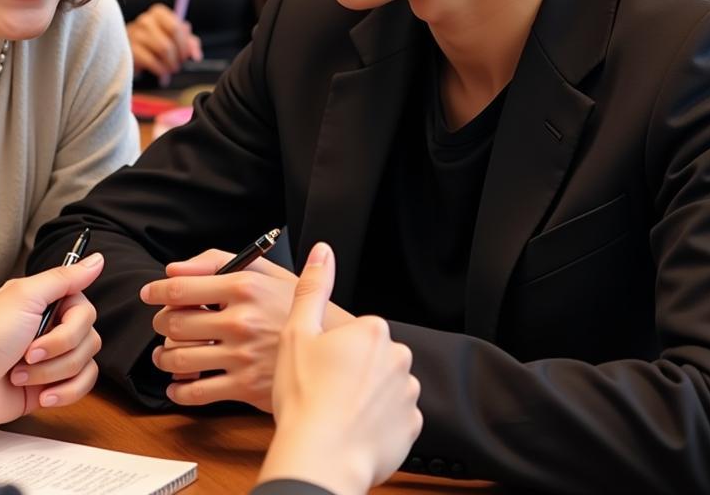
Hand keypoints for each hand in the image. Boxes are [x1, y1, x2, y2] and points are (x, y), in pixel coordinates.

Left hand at [0, 253, 103, 426]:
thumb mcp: (24, 296)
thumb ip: (65, 277)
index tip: (45, 325)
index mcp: (46, 303)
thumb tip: (98, 259)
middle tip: (27, 353)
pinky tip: (42, 396)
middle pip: (89, 338)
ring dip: (53, 373)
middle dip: (58, 350)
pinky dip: (64, 393)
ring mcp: (52, 360)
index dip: (71, 324)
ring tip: (21, 374)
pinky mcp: (50, 387)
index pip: (86, 310)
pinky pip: (80, 387)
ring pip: (86, 364)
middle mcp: (52, 328)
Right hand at [126, 4, 202, 77]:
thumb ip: (189, 43)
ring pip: (162, 50)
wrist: (131, 52)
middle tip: (179, 64)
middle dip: (178, 56)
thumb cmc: (156, 43)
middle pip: (170, 40)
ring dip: (170, 64)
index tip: (186, 56)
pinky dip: (159, 69)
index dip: (184, 45)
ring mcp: (134, 33)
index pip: (176, 27)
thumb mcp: (175, 39)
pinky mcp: (129, 49)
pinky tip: (161, 71)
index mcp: (158, 13)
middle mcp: (145, 20)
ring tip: (170, 69)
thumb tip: (196, 55)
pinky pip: (150, 60)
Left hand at [140, 248, 352, 410]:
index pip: (181, 289)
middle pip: (175, 324)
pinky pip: (196, 392)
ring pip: (179, 358)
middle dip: (162, 325)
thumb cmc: (295, 306)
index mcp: (244, 285)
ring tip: (166, 355)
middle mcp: (240, 319)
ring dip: (164, 357)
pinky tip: (179, 386)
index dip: (156, 292)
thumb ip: (217, 260)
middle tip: (164, 325)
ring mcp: (242, 355)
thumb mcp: (266, 270)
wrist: (335, 347)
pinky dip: (179, 391)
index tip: (148, 294)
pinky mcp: (245, 386)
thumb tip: (173, 269)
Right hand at [258, 243, 422, 494]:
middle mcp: (398, 358)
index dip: (334, 350)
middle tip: (324, 389)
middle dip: (353, 371)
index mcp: (372, 331)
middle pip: (373, 358)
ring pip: (384, 387)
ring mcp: (407, 394)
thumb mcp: (297, 333)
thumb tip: (322, 251)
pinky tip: (352, 429)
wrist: (321, 457)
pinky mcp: (411, 428)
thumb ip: (313, 287)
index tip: (318, 366)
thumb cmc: (304, 397)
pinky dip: (378, 424)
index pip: (357, 332)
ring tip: (336, 412)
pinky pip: (394, 419)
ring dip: (367, 397)